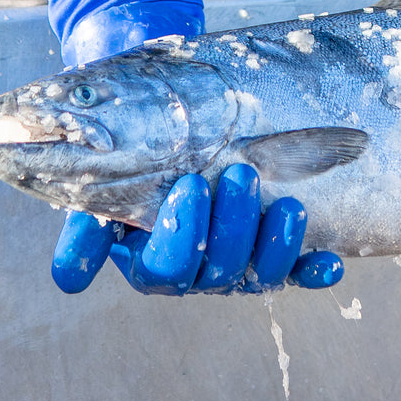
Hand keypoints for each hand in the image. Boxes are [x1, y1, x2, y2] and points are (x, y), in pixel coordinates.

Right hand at [51, 164, 343, 294]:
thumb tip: (69, 280)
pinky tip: (331, 264)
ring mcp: (236, 263)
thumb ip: (87, 226)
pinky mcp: (273, 253)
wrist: (157, 120)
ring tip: (288, 204)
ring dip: (276, 244)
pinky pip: (296, 272)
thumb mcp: (97, 183)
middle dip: (232, 226)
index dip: (180, 235)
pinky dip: (313, 270)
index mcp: (149, 261)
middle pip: (216, 271)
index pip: (165, 270)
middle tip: (240, 172)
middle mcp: (194, 269)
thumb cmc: (125, 152)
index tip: (192, 184)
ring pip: (257, 271)